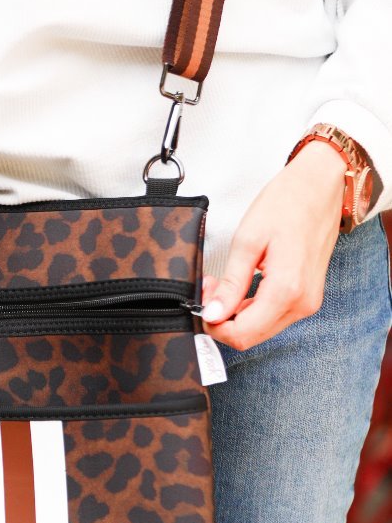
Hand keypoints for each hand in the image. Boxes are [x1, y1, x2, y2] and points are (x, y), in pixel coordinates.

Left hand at [199, 139, 346, 350]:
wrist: (321, 186)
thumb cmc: (287, 204)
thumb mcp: (248, 241)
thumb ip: (230, 284)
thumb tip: (213, 314)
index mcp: (287, 291)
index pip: (242, 334)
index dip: (214, 325)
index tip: (201, 304)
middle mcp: (302, 304)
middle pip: (251, 336)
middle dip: (223, 319)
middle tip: (208, 288)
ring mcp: (307, 302)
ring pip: (260, 328)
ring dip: (235, 313)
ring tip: (220, 283)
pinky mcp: (306, 296)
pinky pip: (272, 315)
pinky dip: (250, 307)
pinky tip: (239, 286)